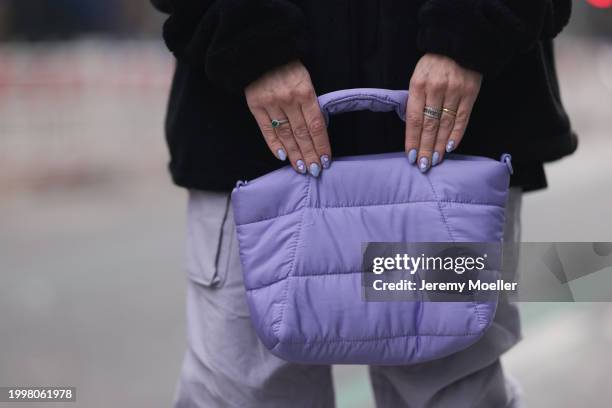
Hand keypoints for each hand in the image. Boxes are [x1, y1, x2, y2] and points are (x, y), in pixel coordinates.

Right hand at [245, 61, 330, 176]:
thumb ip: (310, 102)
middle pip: (302, 134)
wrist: (260, 50)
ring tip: (301, 168)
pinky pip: (267, 130)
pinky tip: (282, 157)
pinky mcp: (256, 106)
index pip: (316, 125)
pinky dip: (274, 144)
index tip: (326, 160)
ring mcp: (271, 104)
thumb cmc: (288, 66)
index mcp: (305, 92)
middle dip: (310, 154)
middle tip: (315, 171)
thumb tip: (316, 130)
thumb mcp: (305, 79)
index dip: (321, 145)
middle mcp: (289, 100)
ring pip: (286, 135)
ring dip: (295, 154)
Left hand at [405, 53, 481, 171]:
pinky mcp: (470, 92)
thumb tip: (414, 128)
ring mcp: (454, 91)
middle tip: (423, 165)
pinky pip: (462, 118)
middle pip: (429, 125)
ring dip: (439, 145)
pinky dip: (456, 134)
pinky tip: (450, 148)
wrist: (460, 42)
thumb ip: (416, 99)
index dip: (412, 139)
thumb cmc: (434, 63)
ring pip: (445, 124)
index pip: (414, 118)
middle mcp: (436, 88)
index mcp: (419, 84)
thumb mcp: (418, 76)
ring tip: (435, 160)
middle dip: (425, 147)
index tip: (410, 156)